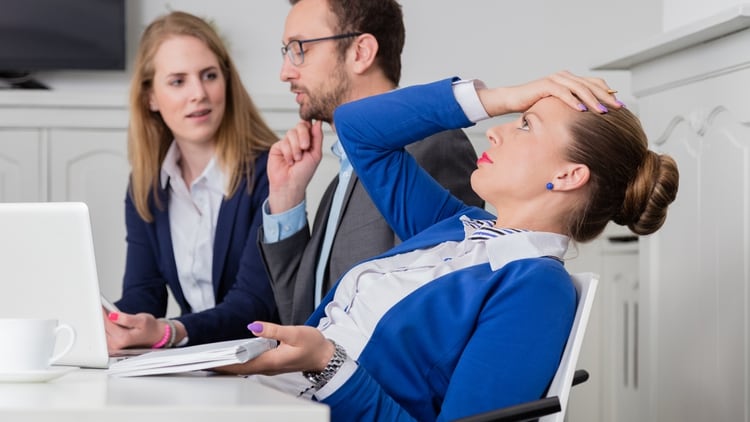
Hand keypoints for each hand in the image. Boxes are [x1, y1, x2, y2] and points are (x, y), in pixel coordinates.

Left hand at [104, 311, 163, 351]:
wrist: (156, 336)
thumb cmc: (150, 328)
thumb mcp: (142, 320)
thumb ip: (126, 319)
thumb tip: (112, 316)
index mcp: (123, 338)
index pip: (107, 323)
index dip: (103, 312)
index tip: (101, 305)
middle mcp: (117, 344)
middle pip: (102, 328)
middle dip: (102, 318)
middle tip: (103, 308)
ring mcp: (114, 346)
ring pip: (102, 332)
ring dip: (103, 323)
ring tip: (107, 314)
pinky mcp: (113, 346)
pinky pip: (104, 335)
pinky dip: (106, 327)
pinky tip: (110, 322)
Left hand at [215, 321, 333, 375]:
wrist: (324, 356)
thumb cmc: (313, 345)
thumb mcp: (294, 333)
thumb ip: (273, 330)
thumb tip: (253, 326)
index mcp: (270, 361)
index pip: (241, 364)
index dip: (223, 363)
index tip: (208, 360)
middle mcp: (267, 367)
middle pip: (238, 369)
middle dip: (220, 365)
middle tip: (202, 360)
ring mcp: (269, 367)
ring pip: (243, 368)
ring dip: (228, 364)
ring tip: (211, 358)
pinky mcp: (271, 363)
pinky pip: (250, 365)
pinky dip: (238, 362)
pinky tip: (232, 357)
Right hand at [267, 120, 324, 213]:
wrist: (290, 184)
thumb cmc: (303, 173)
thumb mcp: (315, 154)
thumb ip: (317, 137)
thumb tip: (318, 122)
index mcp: (308, 141)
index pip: (309, 126)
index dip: (310, 126)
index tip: (312, 129)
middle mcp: (297, 140)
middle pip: (300, 125)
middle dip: (304, 136)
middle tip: (305, 147)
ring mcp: (287, 143)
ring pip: (291, 133)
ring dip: (296, 148)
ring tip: (297, 159)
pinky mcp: (277, 147)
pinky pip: (283, 142)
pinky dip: (288, 153)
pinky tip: (289, 161)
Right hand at [478, 70, 622, 115]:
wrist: (513, 100)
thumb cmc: (534, 105)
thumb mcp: (557, 107)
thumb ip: (572, 106)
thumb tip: (589, 118)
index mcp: (570, 80)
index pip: (594, 83)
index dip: (608, 93)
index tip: (620, 105)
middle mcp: (565, 76)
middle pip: (591, 85)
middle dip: (606, 97)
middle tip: (618, 108)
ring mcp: (555, 79)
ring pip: (579, 88)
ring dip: (592, 100)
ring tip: (602, 111)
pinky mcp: (545, 85)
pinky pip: (562, 92)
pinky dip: (573, 101)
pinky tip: (581, 109)